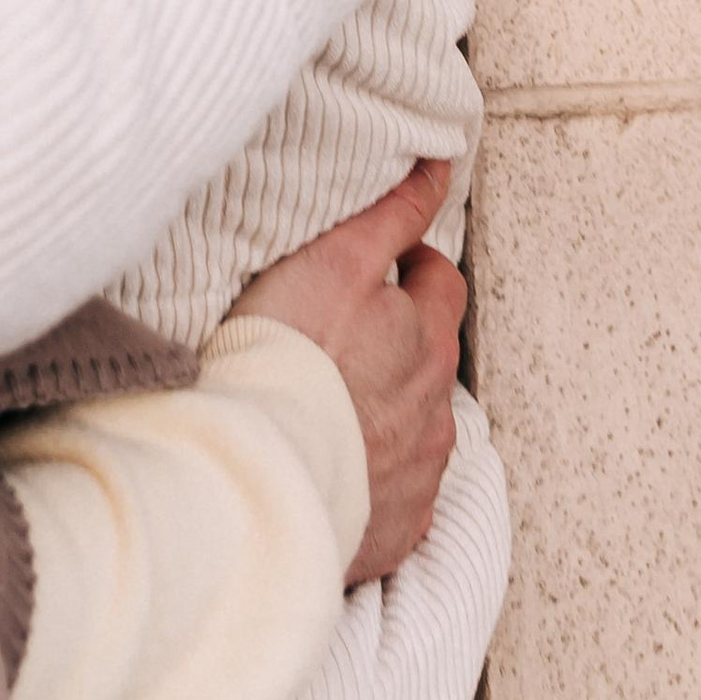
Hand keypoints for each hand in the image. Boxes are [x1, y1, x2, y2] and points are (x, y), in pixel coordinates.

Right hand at [230, 161, 464, 584]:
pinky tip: (333, 465)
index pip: (444, 284)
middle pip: (432, 360)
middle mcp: (436, 414)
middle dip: (402, 340)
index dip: (415, 265)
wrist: (257, 472)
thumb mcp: (338, 260)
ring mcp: (417, 478)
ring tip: (331, 402)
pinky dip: (373, 475)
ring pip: (418, 429)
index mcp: (427, 344)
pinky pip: (396, 496)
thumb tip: (438, 168)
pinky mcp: (391, 531)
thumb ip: (392, 213)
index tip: (383, 264)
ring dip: (388, 409)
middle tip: (346, 331)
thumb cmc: (290, 357)